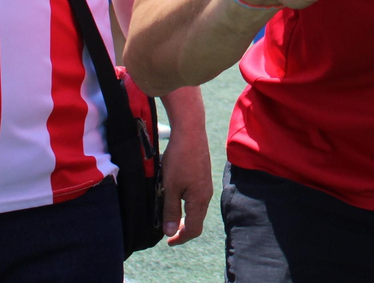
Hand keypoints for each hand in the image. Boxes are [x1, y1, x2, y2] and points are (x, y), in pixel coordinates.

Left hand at [157, 110, 211, 244]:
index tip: (168, 242)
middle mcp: (206, 194)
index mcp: (199, 199)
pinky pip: (196, 197)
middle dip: (183, 229)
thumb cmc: (179, 159)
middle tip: (167, 231)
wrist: (190, 131)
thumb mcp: (169, 187)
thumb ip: (170, 210)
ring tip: (168, 214)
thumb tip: (169, 232)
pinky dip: (186, 204)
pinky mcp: (203, 175)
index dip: (180, 238)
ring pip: (197, 208)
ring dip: (184, 216)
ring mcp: (206, 184)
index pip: (193, 229)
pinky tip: (175, 196)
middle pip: (197, 220)